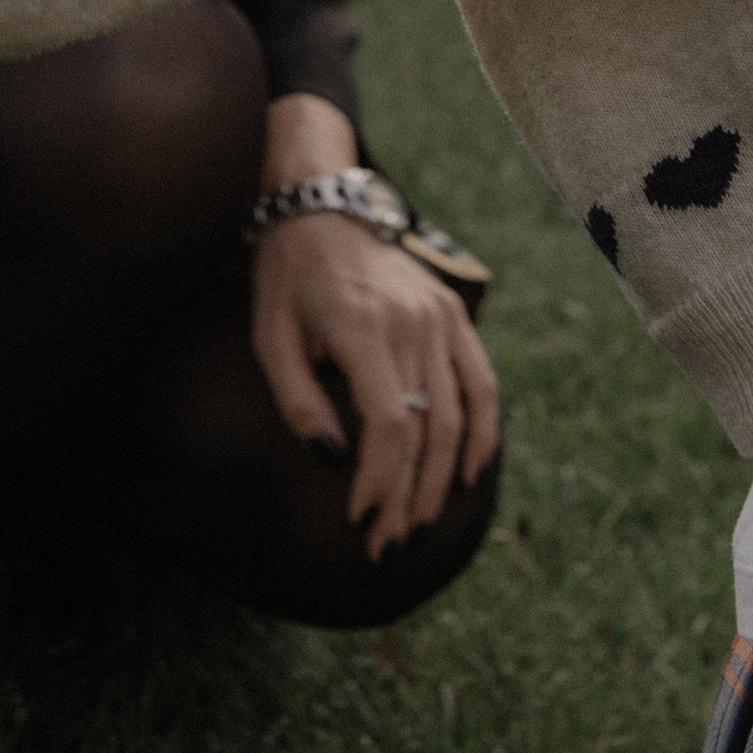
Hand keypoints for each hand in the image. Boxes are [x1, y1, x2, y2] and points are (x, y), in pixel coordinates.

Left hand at [250, 211, 501, 561]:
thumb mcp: (270, 336)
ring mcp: (439, 317)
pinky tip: (467, 476)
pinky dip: (482, 433)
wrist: (323, 205)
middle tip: (387, 546)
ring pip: (456, 416)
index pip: (389, 422)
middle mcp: (411, 322)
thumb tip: (337, 461)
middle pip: (425, 429)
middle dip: (408, 498)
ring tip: (418, 526)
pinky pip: (481, 383)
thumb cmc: (287, 278)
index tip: (360, 522)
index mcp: (362, 326)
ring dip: (440, 481)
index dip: (380, 480)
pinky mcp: (454, 314)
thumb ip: (299, 402)